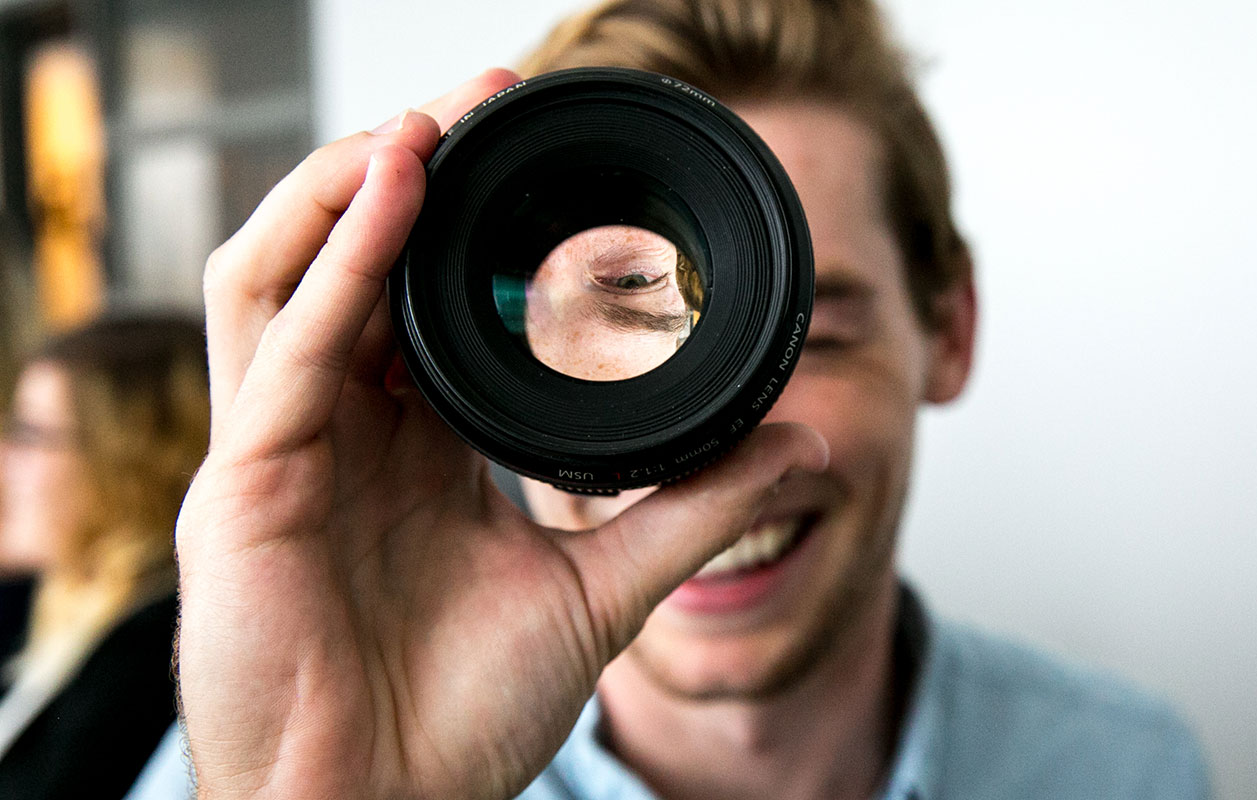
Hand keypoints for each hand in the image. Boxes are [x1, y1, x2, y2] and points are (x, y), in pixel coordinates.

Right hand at [176, 69, 827, 799]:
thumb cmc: (457, 721)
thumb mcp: (598, 592)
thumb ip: (691, 511)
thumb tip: (801, 446)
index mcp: (401, 449)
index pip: (410, 300)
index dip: (456, 219)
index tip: (531, 152)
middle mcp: (333, 432)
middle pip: (344, 259)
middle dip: (409, 165)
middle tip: (487, 93)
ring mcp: (279, 452)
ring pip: (282, 270)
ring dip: (357, 183)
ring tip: (434, 117)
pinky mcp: (243, 485)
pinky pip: (282, 343)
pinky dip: (338, 258)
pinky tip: (397, 189)